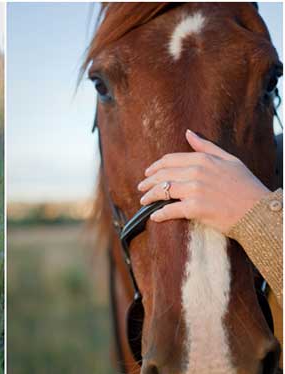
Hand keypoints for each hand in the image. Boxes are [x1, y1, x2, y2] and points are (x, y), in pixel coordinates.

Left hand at [137, 129, 269, 233]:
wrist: (257, 211)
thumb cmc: (245, 186)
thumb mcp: (229, 160)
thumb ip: (206, 147)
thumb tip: (188, 133)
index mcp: (203, 159)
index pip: (169, 160)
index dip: (155, 167)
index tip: (148, 173)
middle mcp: (196, 173)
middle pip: (162, 175)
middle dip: (148, 182)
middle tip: (140, 188)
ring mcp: (194, 190)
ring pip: (162, 190)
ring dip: (149, 197)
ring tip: (144, 201)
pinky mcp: (194, 208)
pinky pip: (170, 210)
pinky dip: (160, 213)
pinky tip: (154, 216)